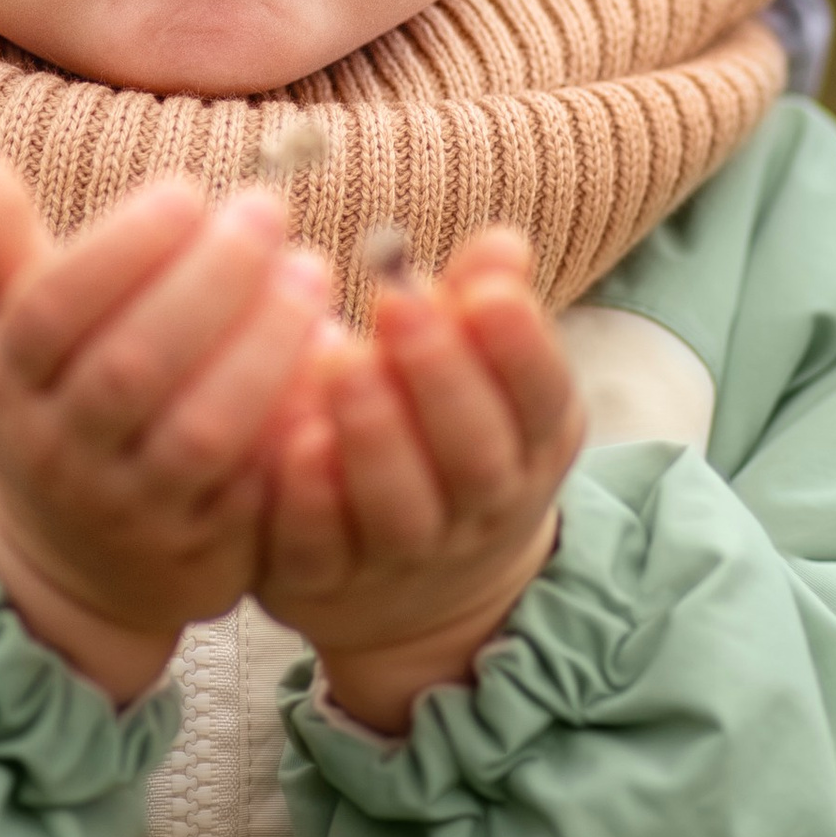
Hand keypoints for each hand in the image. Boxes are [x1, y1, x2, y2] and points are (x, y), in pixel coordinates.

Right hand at [0, 149, 330, 701]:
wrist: (67, 555)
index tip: (189, 189)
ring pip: (200, 431)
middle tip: (267, 211)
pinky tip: (331, 354)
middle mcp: (59, 449)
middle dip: (208, 284)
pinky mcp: (201, 545)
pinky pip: (253, 486)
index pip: (52, 311)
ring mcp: (130, 505)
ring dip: (263, 348)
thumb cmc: (53, 397)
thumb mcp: (10, 329)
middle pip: (130, 368)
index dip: (122, 249)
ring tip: (310, 272)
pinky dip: (291, 420)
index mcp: (7, 378)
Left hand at [260, 232, 583, 731]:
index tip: (486, 291)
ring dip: (374, 435)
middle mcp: (477, 510)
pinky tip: (294, 438)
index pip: (541, 400)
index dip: (520, 349)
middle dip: (438, 378)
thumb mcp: (484, 379)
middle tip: (396, 304)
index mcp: (529, 445)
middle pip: (474, 457)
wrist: (413, 591)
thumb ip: (484, 307)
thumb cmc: (443, 442)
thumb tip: (502, 245)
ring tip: (342, 359)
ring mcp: (401, 556)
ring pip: (399, 509)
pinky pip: (318, 547)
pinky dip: (309, 499)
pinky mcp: (322, 581)